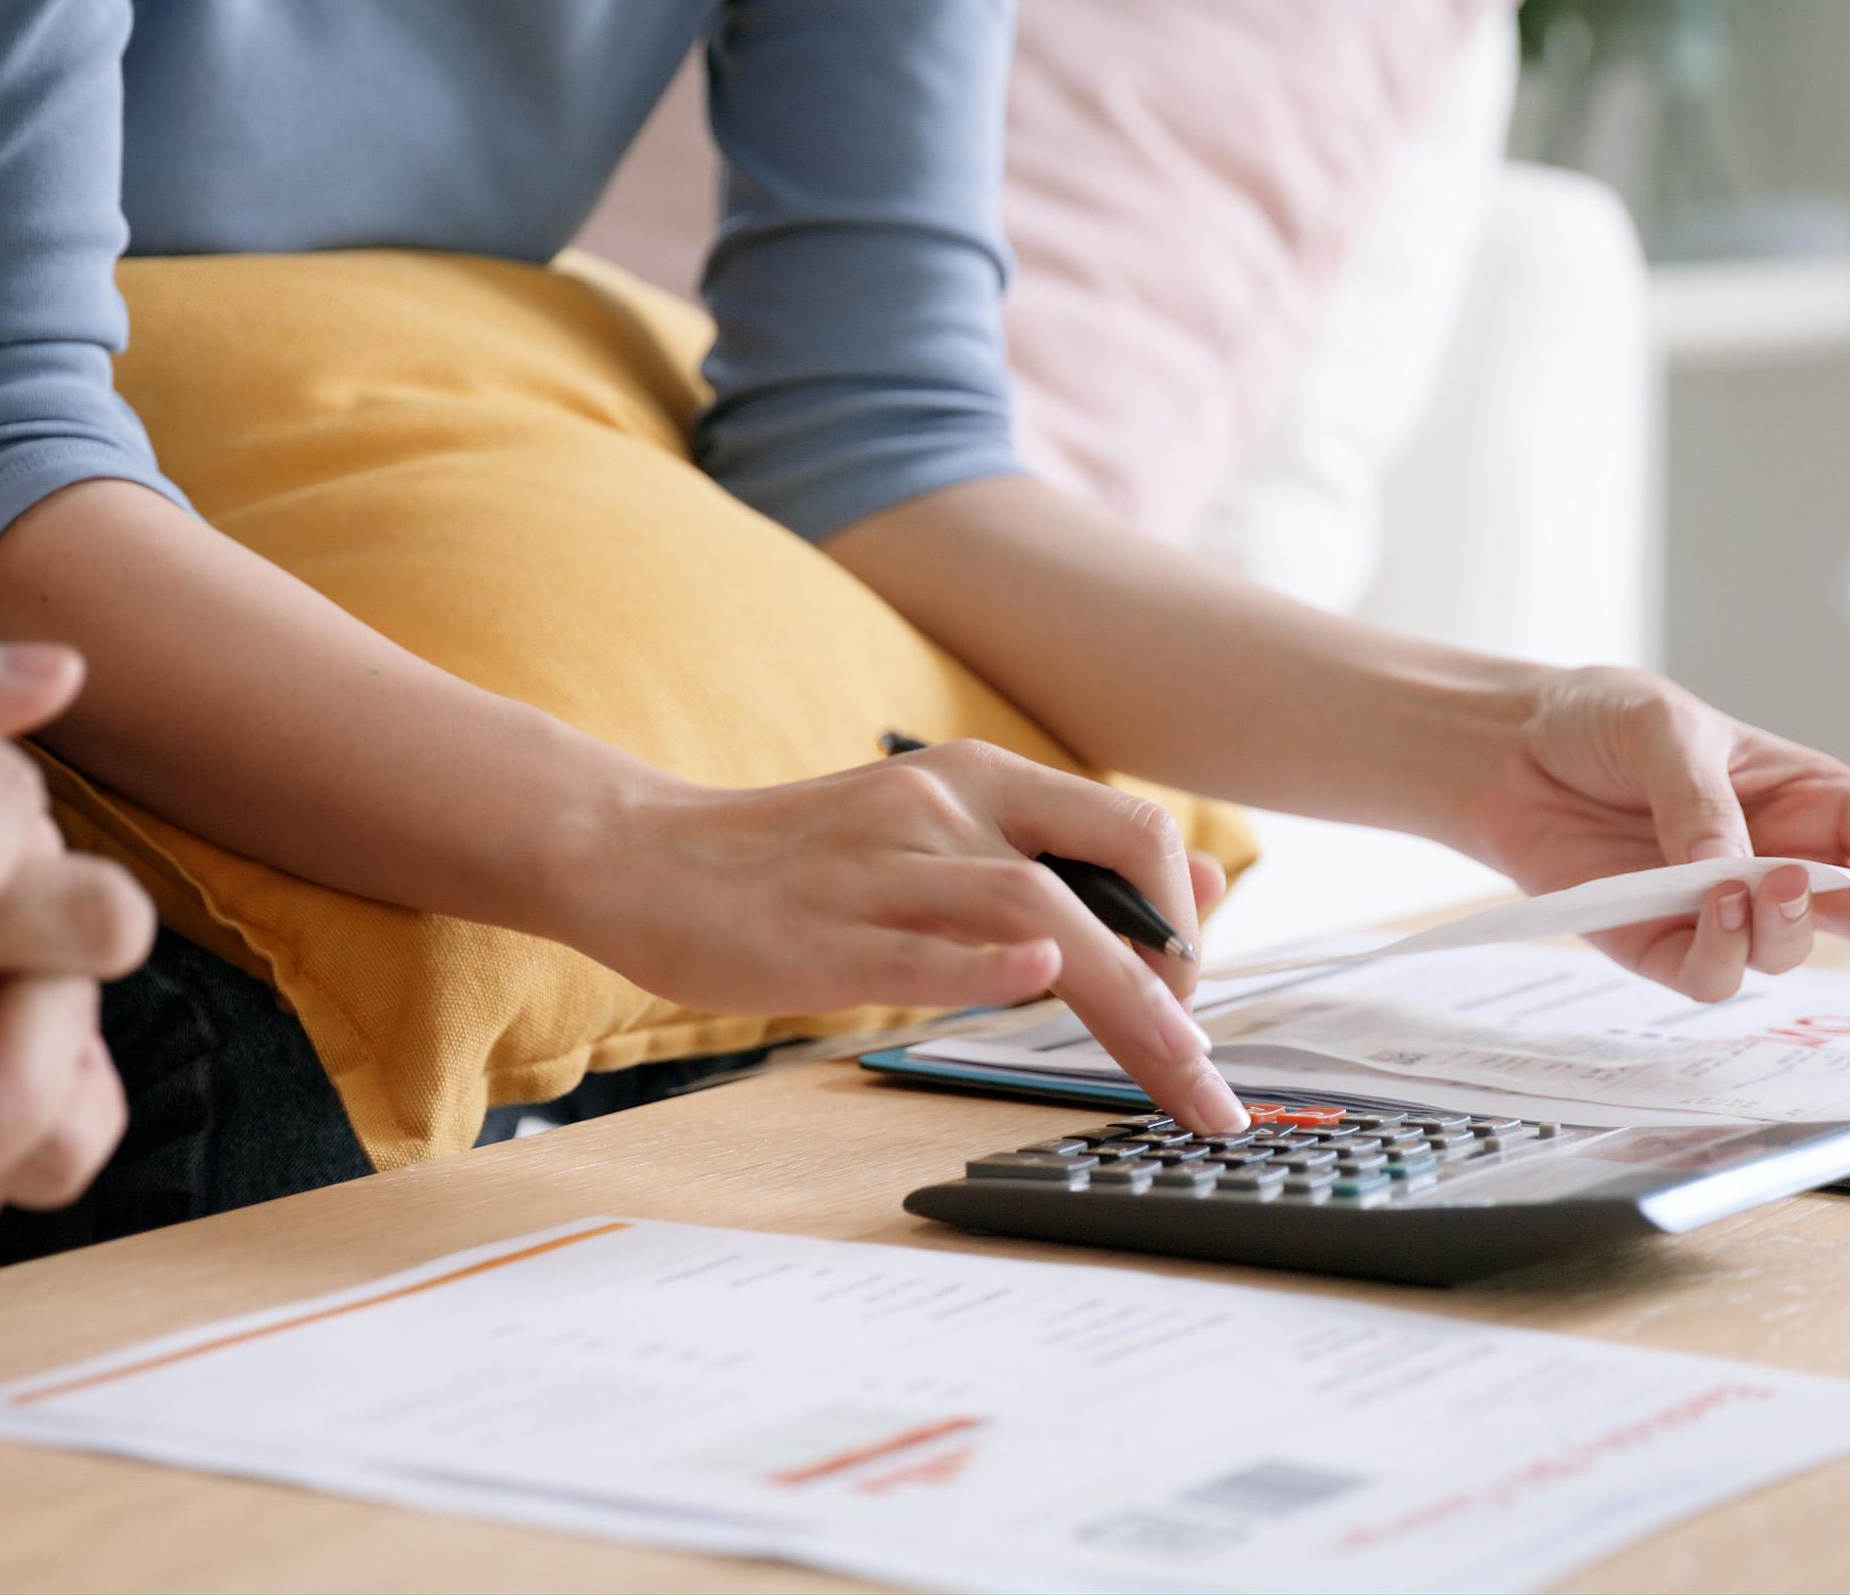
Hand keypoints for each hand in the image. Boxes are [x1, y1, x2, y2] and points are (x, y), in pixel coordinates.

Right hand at [573, 740, 1245, 1132]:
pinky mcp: (823, 931)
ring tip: (1173, 1068)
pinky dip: (987, 963)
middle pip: (1104, 867)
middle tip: (1200, 1070)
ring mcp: (882, 866)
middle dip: (1179, 975)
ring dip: (1124, 994)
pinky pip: (919, 946)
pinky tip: (1038, 978)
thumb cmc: (797, 866)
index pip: (1130, 830)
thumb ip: (1058, 857)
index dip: (1188, 917)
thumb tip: (1204, 887)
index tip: (1196, 1005)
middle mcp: (941, 805)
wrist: (645, 857)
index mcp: (977, 779)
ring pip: (1033, 907)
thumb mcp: (938, 834)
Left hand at [1466, 666, 1849, 998]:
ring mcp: (1718, 908)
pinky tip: (1704, 904)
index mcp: (1803, 798)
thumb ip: (1698, 794)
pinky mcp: (1656, 942)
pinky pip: (1707, 976)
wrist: (1508, 752)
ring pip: (1783, 951)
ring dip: (1782, 929)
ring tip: (1755, 884)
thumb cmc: (1599, 724)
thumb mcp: (1660, 726)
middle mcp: (1774, 861)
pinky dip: (1717, 952)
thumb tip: (1732, 866)